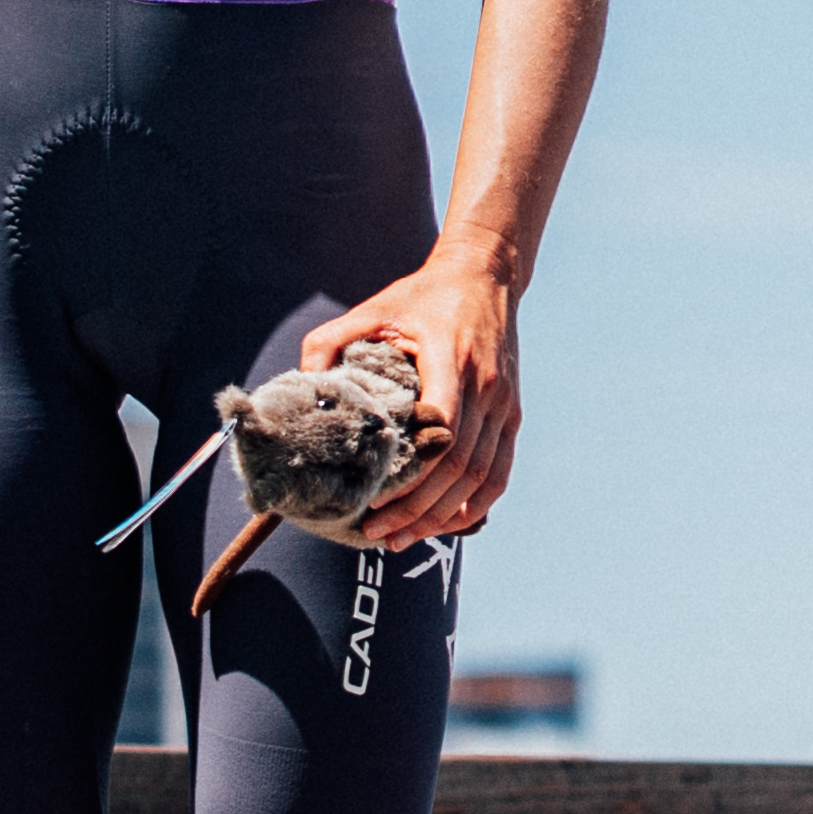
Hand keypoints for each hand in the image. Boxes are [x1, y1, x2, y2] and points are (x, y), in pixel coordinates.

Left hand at [307, 252, 522, 547]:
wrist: (485, 275)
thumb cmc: (424, 296)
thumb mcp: (373, 308)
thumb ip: (330, 340)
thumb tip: (301, 384)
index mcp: (451, 359)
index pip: (443, 427)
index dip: (413, 470)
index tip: (374, 496)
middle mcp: (485, 386)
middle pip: (459, 466)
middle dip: (417, 508)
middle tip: (376, 531)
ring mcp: (504, 403)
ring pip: (481, 477)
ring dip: (443, 515)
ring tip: (403, 537)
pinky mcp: (511, 413)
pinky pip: (501, 470)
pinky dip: (479, 504)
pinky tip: (451, 524)